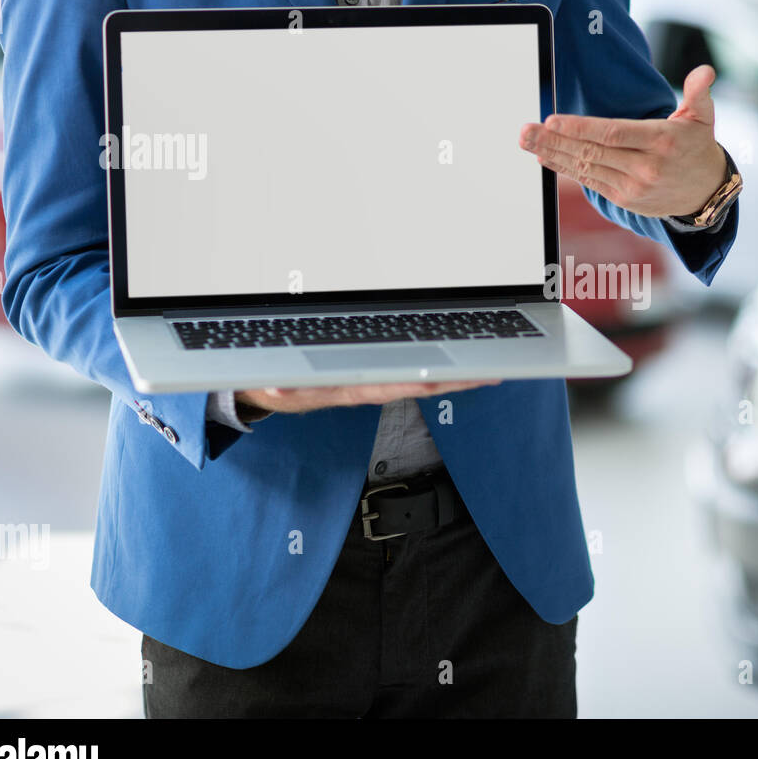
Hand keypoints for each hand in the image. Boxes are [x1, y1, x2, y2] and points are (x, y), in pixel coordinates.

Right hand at [235, 380, 500, 414]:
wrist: (267, 390)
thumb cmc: (275, 383)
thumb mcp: (273, 386)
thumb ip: (277, 388)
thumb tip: (278, 387)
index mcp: (348, 389)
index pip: (391, 385)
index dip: (421, 382)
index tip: (447, 380)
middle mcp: (368, 388)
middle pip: (419, 383)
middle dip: (455, 380)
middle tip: (490, 373)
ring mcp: (374, 384)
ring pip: (421, 380)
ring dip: (454, 376)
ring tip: (487, 369)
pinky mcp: (374, 377)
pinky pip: (413, 375)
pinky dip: (438, 372)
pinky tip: (461, 369)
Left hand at [519, 64, 727, 217]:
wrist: (706, 193)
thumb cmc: (697, 148)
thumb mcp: (703, 117)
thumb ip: (699, 92)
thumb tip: (705, 71)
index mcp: (662, 141)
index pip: (614, 133)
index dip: (581, 129)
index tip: (553, 121)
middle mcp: (646, 167)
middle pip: (593, 152)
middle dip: (555, 140)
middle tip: (526, 130)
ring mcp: (633, 186)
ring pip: (586, 168)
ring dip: (553, 154)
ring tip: (527, 142)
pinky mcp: (625, 199)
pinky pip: (589, 181)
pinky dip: (565, 169)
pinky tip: (545, 158)